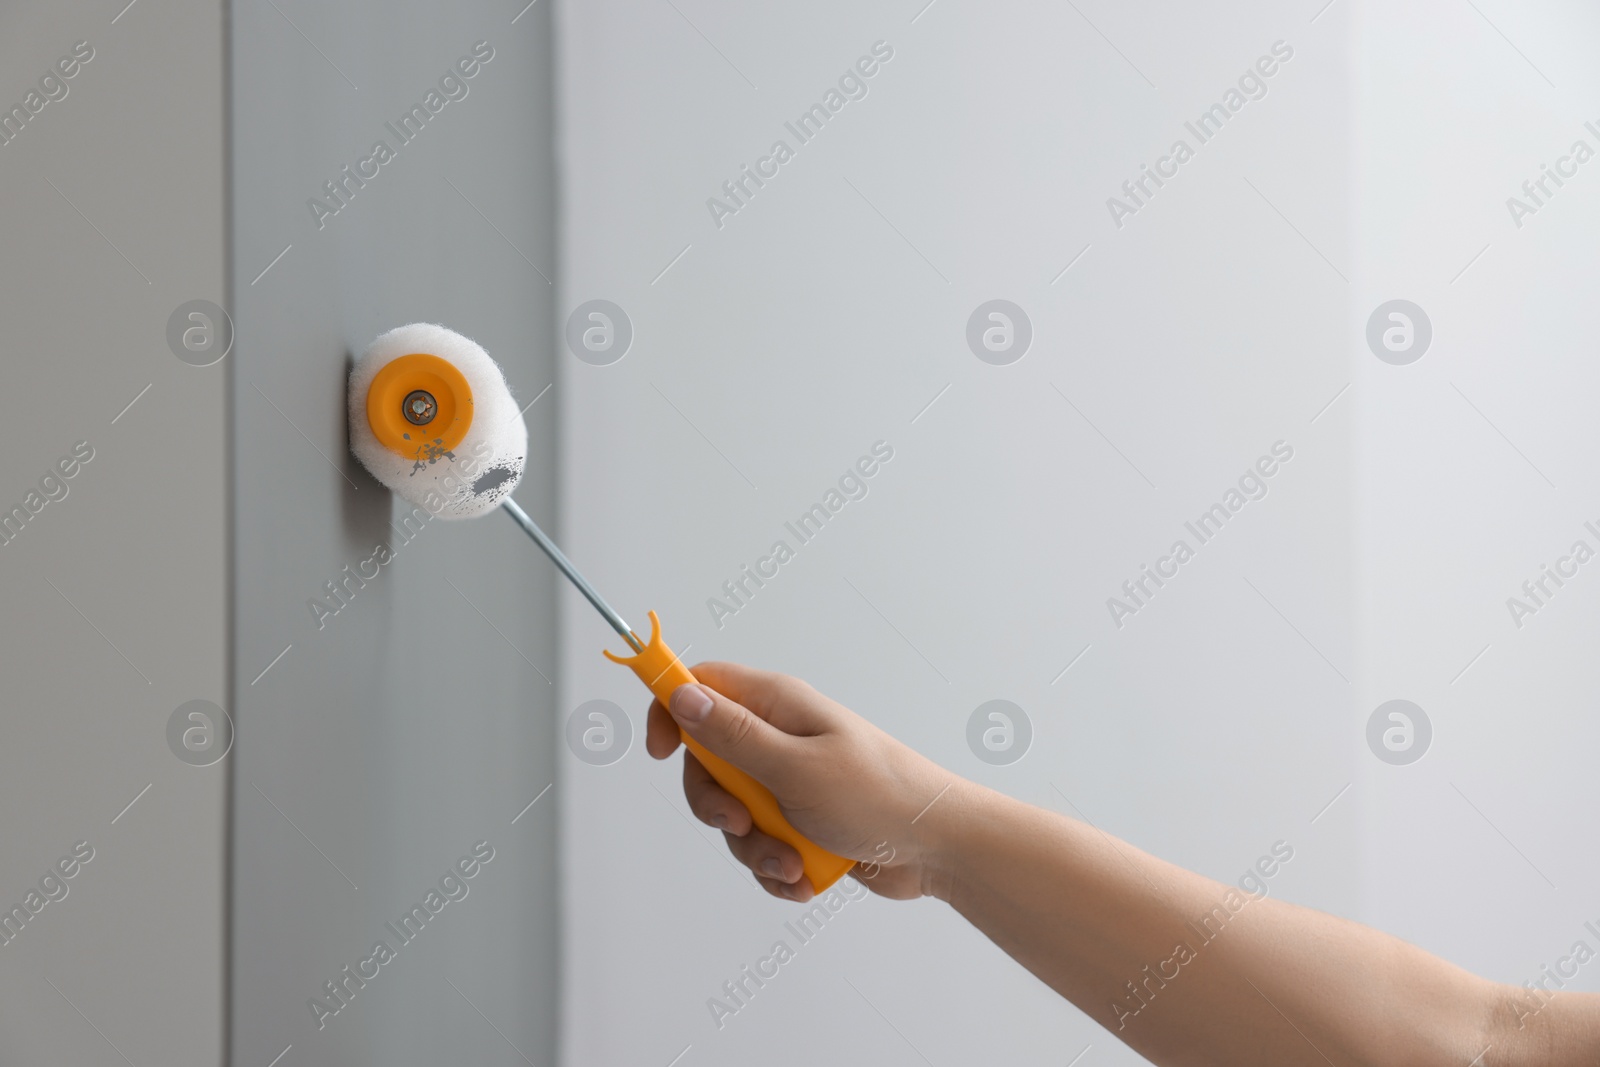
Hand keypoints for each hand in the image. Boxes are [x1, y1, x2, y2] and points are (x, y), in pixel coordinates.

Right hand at [645, 661, 963, 902]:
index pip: (702, 686)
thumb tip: (681, 695)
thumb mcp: (794, 767)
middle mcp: (780, 738)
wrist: (937, 848)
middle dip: (716, 807)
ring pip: (733, 815)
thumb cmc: (878, 795)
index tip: (659, 752)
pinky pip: (761, 846)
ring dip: (754, 849)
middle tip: (742, 824)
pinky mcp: (800, 822)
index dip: (670, 710)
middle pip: (706, 764)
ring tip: (793, 863)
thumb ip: (732, 736)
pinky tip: (806, 878)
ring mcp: (789, 782)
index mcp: (777, 705)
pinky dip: (776, 868)